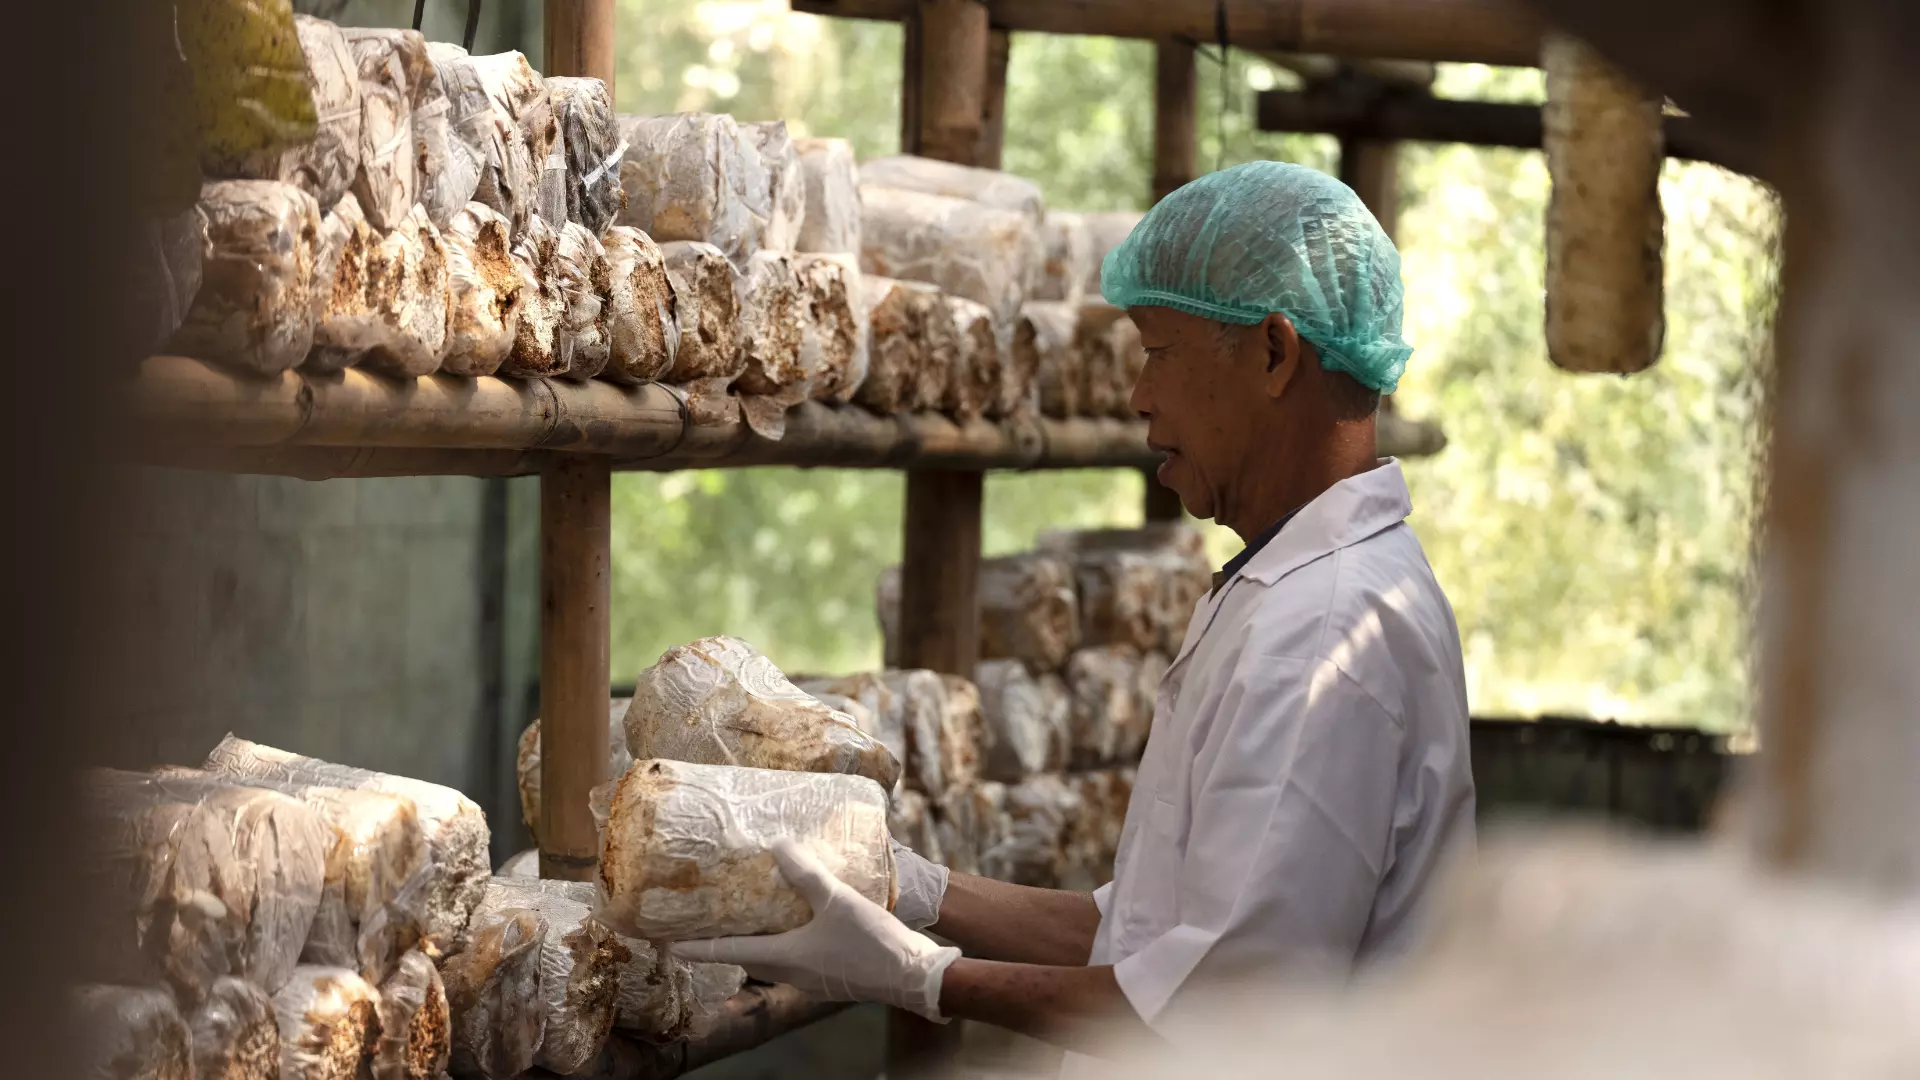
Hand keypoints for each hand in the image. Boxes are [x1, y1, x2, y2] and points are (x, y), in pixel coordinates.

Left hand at [668, 840, 961, 1021]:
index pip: (729, 952)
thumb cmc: (871, 942)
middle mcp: (792, 973)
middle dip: (728, 941)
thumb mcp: (837, 900)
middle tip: (710, 920)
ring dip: (760, 939)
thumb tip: (778, 845)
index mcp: (785, 958)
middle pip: (749, 957)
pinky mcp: (833, 975)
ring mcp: (813, 978)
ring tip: (752, 913)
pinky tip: (800, 921)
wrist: (915, 976)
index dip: (697, 947)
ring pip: (774, 958)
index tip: (668, 944)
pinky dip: (787, 940)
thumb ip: (807, 874)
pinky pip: (798, 958)